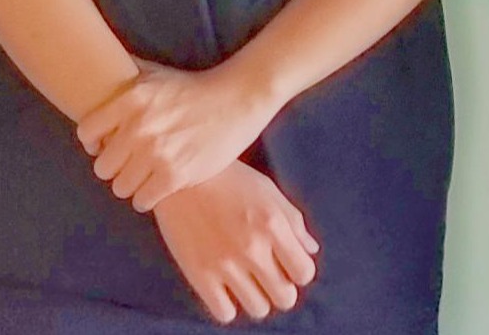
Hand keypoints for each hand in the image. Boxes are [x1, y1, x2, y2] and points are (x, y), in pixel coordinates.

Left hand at [78, 60, 280, 211]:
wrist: (236, 100)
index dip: (93, 142)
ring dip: (130, 184)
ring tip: (142, 175)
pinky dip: (147, 197)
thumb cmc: (191, 87)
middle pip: (102, 166)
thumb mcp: (153, 73)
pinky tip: (156, 186)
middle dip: (114, 166)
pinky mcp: (176, 175)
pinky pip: (143, 200)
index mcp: (130, 99)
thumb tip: (92, 66)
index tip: (104, 145)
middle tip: (128, 162)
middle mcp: (139, 127)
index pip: (86, 132)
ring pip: (120, 187)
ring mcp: (157, 153)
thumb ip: (122, 73)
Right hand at [152, 162, 319, 324]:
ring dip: (256, 297)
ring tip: (246, 281)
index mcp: (273, 224)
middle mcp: (252, 247)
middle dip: (281, 288)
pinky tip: (224, 287)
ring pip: (258, 309)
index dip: (298, 270)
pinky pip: (225, 313)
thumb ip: (293, 221)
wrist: (178, 176)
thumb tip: (311, 250)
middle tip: (267, 274)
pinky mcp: (199, 274)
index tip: (286, 264)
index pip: (304, 272)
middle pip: (285, 297)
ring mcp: (225, 263)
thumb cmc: (227, 177)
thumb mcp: (267, 190)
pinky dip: (228, 304)